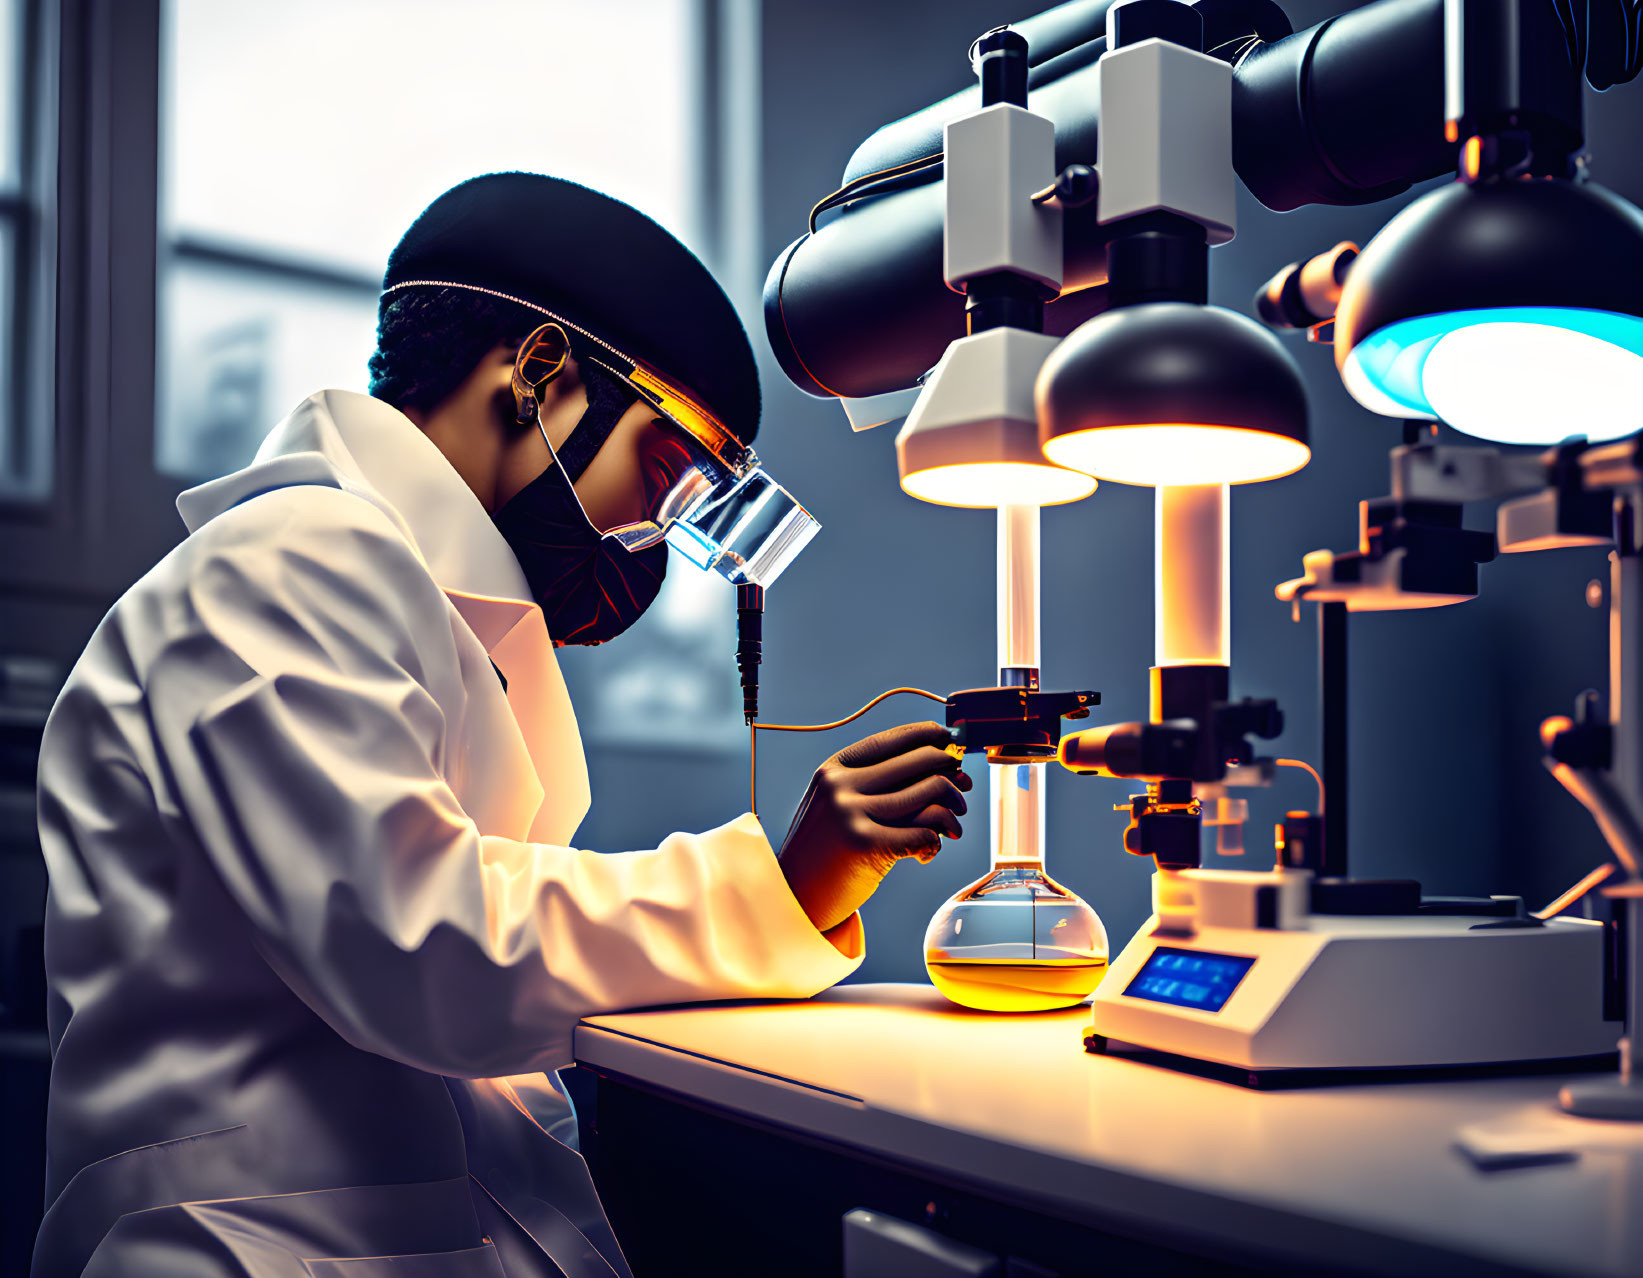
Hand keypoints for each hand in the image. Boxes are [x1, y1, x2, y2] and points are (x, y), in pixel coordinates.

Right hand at [777, 721, 971, 934]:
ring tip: (952, 825)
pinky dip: (936, 843)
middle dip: (951, 772)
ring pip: (931, 794)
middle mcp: (841, 785)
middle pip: (920, 762)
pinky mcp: (866, 846)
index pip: (892, 740)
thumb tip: (945, 766)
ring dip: (953, 810)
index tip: (951, 741)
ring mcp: (852, 814)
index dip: (928, 736)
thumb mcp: (838, 804)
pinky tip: (927, 852)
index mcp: (834, 769)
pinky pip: (925, 833)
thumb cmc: (826, 850)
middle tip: (962, 787)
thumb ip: (878, 786)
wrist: (796, 896)